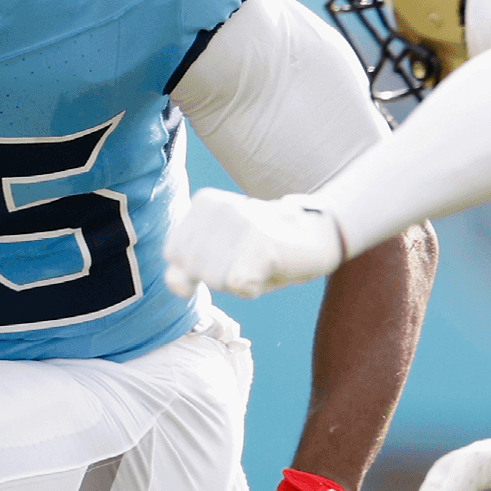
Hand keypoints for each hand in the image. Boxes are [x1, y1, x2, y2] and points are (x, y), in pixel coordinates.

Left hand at [163, 189, 344, 299]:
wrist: (317, 236)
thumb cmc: (264, 250)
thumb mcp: (216, 255)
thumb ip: (186, 269)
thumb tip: (177, 284)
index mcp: (203, 203)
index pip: (174, 255)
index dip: (199, 267)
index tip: (230, 252)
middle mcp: (218, 208)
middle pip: (195, 270)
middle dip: (219, 276)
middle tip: (248, 257)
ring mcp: (239, 222)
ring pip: (217, 280)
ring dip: (239, 281)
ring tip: (260, 261)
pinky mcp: (260, 242)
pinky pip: (240, 285)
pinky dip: (254, 287)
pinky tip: (269, 267)